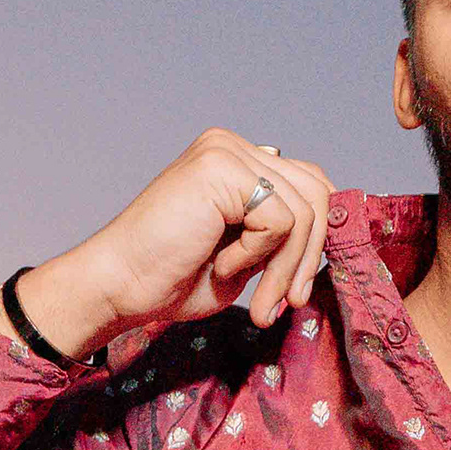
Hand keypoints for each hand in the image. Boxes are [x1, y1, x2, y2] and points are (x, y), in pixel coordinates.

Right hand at [14, 129, 338, 356]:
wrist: (118, 286)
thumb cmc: (170, 278)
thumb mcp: (246, 255)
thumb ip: (281, 237)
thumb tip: (332, 235)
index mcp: (236, 160)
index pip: (309, 184)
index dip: (316, 238)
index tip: (297, 289)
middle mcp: (231, 146)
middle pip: (316, 192)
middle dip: (309, 256)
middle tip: (288, 303)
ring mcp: (225, 152)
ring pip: (304, 210)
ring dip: (286, 268)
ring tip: (260, 302)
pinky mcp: (221, 170)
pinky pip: (280, 220)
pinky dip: (258, 257)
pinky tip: (222, 266)